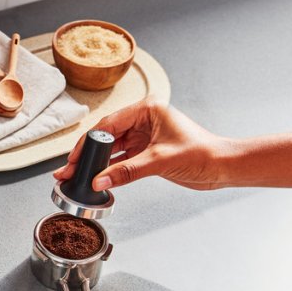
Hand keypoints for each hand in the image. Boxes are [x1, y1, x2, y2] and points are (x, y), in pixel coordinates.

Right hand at [52, 99, 232, 191]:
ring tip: (76, 175)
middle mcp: (143, 120)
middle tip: (68, 169)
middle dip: (86, 154)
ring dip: (95, 163)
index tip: (74, 159)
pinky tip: (96, 177)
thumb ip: (126, 172)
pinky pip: (121, 159)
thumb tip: (99, 181)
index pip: (107, 125)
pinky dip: (108, 169)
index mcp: (147, 109)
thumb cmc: (203, 154)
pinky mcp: (146, 151)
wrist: (223, 167)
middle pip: (105, 136)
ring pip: (111, 149)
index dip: (88, 144)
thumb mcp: (160, 161)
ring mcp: (143, 136)